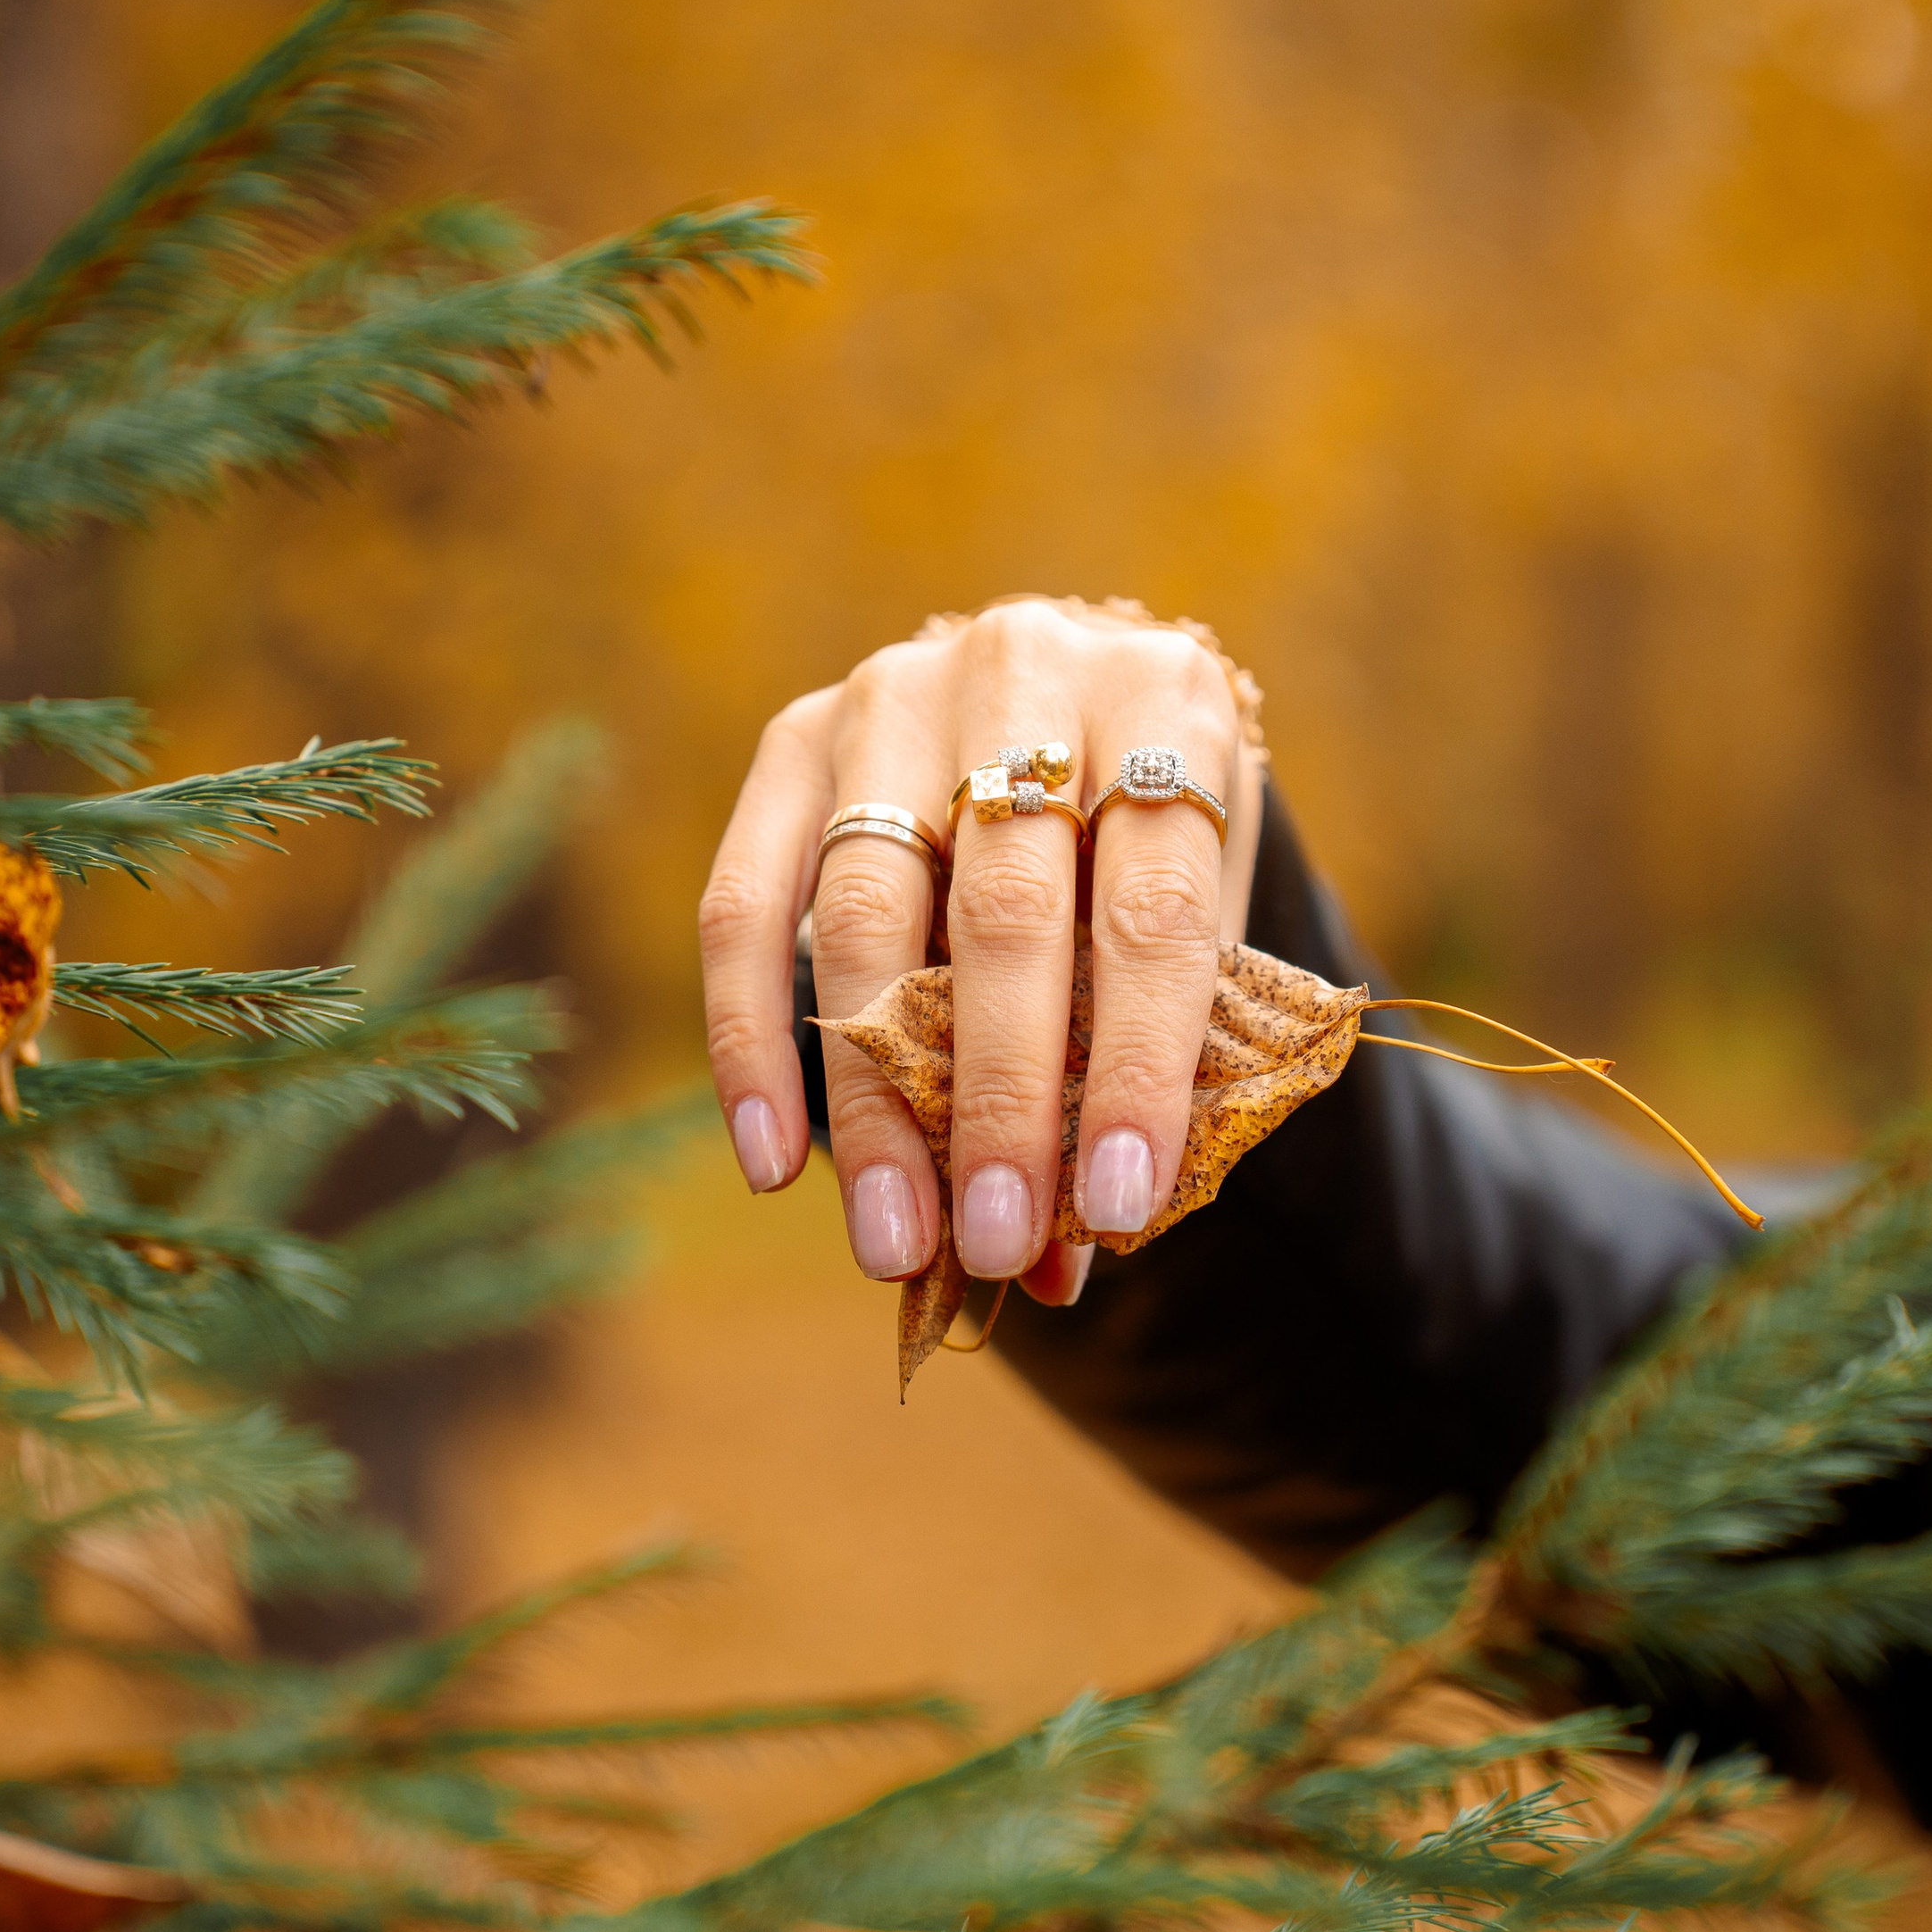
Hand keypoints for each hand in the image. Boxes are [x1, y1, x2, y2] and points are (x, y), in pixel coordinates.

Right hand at [698, 599, 1263, 1303]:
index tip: (1112, 1209)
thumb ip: (1140, 1070)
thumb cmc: (1145, 838)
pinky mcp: (792, 734)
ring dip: (875, 1099)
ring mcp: (893, 691)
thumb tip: (1054, 1263)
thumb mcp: (1186, 923)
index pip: (1156, 909)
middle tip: (989, 1245)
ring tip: (891, 1238)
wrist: (1071, 696)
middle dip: (996, 1100)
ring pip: (867, 914)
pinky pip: (745, 901)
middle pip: (1006, 911)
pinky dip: (750, 1038)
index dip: (1136, 1068)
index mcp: (1168, 700)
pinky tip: (769, 1159)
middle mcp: (1026, 668)